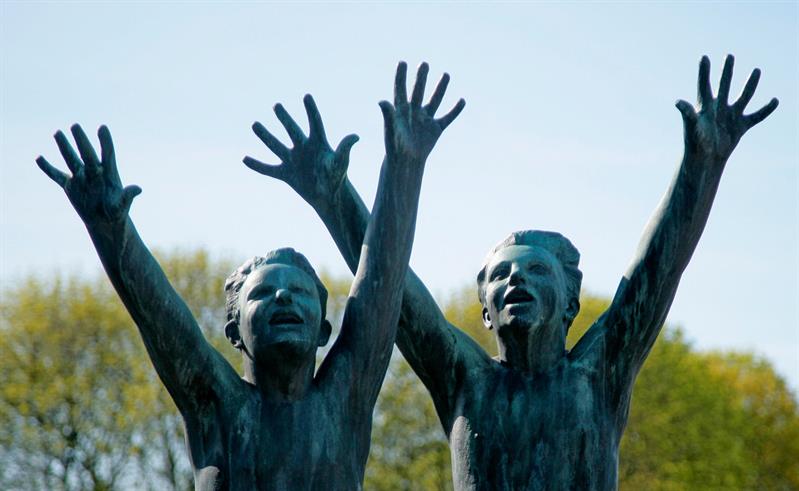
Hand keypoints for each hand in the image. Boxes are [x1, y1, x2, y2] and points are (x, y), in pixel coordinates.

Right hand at [36, 125, 140, 225]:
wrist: (105, 221)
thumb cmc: (116, 212)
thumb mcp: (122, 205)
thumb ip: (127, 196)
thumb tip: (137, 188)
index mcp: (109, 174)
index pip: (107, 154)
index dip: (105, 142)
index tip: (102, 127)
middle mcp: (94, 172)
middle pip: (87, 154)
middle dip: (81, 141)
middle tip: (75, 126)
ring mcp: (81, 178)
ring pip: (71, 159)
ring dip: (64, 147)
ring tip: (58, 132)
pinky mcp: (71, 186)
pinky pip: (57, 175)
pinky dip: (48, 168)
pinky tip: (39, 158)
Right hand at [243, 94, 358, 209]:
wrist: (329, 197)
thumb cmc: (337, 178)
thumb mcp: (340, 162)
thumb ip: (345, 148)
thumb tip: (355, 136)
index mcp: (318, 143)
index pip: (314, 123)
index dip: (311, 110)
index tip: (307, 96)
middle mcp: (304, 148)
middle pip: (292, 130)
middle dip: (284, 118)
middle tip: (277, 106)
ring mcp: (293, 160)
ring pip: (276, 146)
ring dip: (265, 136)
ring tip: (255, 124)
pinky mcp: (286, 174)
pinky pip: (268, 169)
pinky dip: (257, 165)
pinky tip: (244, 159)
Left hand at [379, 62, 464, 163]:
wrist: (406, 162)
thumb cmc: (395, 146)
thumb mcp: (391, 129)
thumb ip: (388, 115)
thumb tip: (381, 101)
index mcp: (401, 110)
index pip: (401, 89)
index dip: (401, 76)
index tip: (402, 63)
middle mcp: (414, 112)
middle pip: (418, 91)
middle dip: (422, 77)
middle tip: (424, 64)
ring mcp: (425, 119)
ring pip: (435, 100)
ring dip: (441, 88)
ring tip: (446, 74)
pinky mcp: (436, 129)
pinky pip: (447, 117)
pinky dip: (455, 110)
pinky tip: (462, 100)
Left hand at [676, 55, 777, 161]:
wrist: (706, 159)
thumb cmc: (696, 143)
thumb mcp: (692, 126)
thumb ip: (687, 113)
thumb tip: (677, 102)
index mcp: (705, 106)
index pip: (704, 85)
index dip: (704, 72)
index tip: (704, 57)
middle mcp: (718, 108)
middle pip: (724, 85)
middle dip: (727, 71)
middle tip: (729, 56)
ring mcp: (730, 116)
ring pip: (744, 96)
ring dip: (751, 84)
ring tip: (756, 70)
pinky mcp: (741, 126)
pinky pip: (757, 116)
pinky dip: (766, 109)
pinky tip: (775, 101)